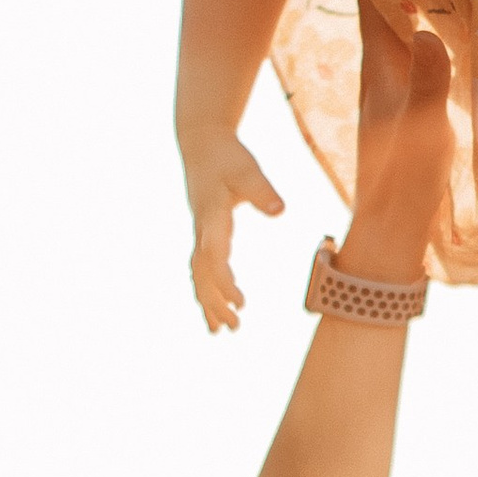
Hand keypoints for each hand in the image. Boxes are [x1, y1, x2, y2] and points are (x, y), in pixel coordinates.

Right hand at [186, 133, 284, 332]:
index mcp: (211, 217)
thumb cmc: (227, 156)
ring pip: (198, 275)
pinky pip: (201, 268)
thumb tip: (279, 210)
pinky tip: (216, 307)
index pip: (214, 257)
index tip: (240, 302)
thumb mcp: (247, 169)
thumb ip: (262, 190)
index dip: (224, 282)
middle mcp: (201, 230)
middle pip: (202, 274)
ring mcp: (200, 233)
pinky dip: (207, 290)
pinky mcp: (203, 234)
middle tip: (233, 328)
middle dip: (215, 303)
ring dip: (208, 303)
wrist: (202, 144)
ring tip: (220, 332)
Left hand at [339, 0, 453, 282]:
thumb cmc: (404, 183)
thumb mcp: (422, 132)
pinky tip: (445, 23)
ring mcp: (393, 87)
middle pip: (386, 2)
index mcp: (380, 66)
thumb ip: (426, 83)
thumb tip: (425, 30)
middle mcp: (382, 69)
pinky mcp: (406, 105)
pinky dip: (427, 26)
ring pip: (400, 24)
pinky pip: (415, 49)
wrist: (389, 230)